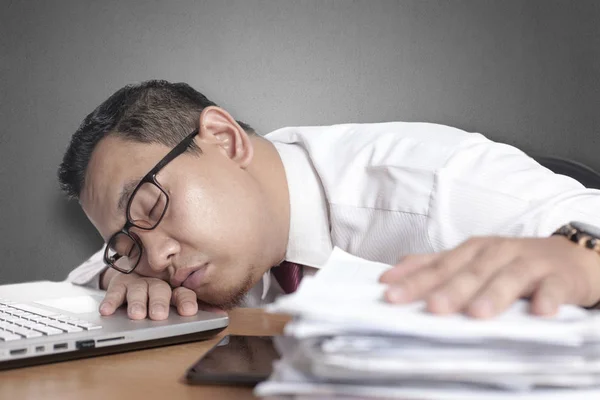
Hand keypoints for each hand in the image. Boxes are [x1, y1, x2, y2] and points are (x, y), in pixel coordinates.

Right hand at [99, 270, 205, 319]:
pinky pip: (114, 291)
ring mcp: (138, 283)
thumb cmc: (164, 293)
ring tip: (137, 315)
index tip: (189, 311)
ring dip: (138, 302)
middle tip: (159, 315)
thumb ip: (200, 309)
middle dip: (159, 302)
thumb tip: (222, 315)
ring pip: (139, 290)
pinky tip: (107, 310)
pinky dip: (111, 300)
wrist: (137, 271)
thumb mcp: (180, 301)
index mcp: (175, 288)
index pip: (183, 292)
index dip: (186, 301)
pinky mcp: (120, 284)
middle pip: (160, 290)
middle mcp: (158, 283)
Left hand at [379, 236, 599, 317]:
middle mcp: (496, 253)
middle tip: (432, 308)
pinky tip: (540, 312)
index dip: (414, 279)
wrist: (571, 256)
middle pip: (469, 272)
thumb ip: (435, 266)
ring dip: (493, 294)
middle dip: (449, 289)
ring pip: (508, 277)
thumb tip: (393, 271)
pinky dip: (547, 298)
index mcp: (471, 251)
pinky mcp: (559, 277)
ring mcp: (528, 263)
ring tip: (477, 313)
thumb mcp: (472, 260)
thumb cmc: (511, 262)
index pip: (437, 265)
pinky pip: (553, 288)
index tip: (390, 294)